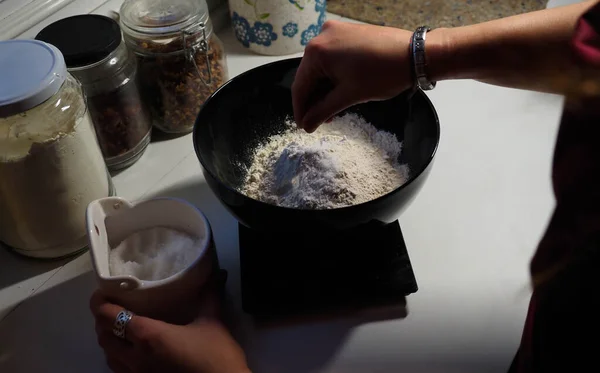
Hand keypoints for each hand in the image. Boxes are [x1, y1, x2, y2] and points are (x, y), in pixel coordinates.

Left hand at [90, 271, 249, 372]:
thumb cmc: (216, 357)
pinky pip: (119, 371)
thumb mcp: (213, 322)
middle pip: (103, 337)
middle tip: (112, 308)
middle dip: (102, 321)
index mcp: (148, 336)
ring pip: (108, 357)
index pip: (110, 317)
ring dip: (108, 341)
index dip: (100, 304)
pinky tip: (131, 354)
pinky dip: (117, 359)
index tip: (102, 292)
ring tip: (119, 329)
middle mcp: (135, 357)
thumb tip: (215, 274)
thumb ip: (209, 296)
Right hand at [292, 20, 413, 132]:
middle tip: (318, 122)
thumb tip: (306, 126)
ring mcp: (336, 32)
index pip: (300, 85)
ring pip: (322, 68)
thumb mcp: (349, 96)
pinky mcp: (349, 33)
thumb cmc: (382, 74)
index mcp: (317, 50)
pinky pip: (333, 59)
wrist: (415, 55)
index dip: (301, 109)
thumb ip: (323, 111)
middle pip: (310, 76)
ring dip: (325, 91)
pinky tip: (340, 94)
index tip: (304, 127)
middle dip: (314, 100)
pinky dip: (334, 77)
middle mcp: (322, 36)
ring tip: (331, 112)